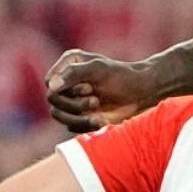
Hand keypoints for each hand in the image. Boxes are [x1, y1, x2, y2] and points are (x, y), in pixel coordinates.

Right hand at [44, 50, 158, 131]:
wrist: (141, 93)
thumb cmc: (122, 77)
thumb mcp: (98, 69)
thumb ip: (74, 73)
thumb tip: (52, 86)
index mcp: (69, 64)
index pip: (50, 82)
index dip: (66, 89)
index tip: (89, 88)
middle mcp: (67, 81)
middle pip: (53, 100)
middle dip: (75, 104)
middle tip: (96, 101)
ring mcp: (72, 99)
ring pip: (59, 116)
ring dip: (78, 119)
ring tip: (99, 117)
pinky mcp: (79, 115)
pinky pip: (71, 126)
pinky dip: (85, 126)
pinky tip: (102, 121)